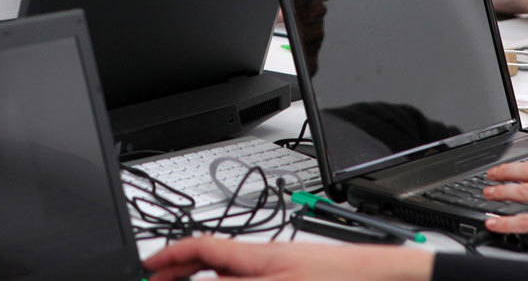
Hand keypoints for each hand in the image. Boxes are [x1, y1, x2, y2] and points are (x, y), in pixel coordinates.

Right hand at [144, 236, 432, 280]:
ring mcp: (277, 274)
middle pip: (210, 264)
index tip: (146, 266)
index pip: (200, 249)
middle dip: (180, 274)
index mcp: (253, 257)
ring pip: (229, 277)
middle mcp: (262, 263)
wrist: (380, 279)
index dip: (169, 256)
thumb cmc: (337, 279)